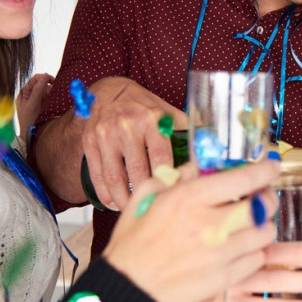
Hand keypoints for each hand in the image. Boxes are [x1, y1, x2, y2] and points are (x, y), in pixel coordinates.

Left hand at [17, 73, 53, 137]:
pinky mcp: (44, 105)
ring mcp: (38, 100)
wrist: (31, 136)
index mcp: (24, 94)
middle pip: (42, 84)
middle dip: (49, 86)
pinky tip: (54, 102)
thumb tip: (44, 76)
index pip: (34, 79)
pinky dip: (53, 98)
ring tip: (53, 100)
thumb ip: (37, 90)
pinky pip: (50, 97)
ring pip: (47, 91)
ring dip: (52, 93)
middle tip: (54, 91)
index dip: (43, 78)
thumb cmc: (29, 121)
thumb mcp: (32, 104)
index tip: (52, 81)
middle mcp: (30, 95)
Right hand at [80, 77, 186, 209]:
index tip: (173, 196)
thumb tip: (211, 150)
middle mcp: (127, 125)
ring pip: (115, 176)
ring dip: (123, 199)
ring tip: (132, 211)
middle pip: (137, 171)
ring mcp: (106, 134)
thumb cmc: (142, 106)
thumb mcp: (166, 111)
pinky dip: (105, 193)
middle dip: (145, 195)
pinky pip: (98, 174)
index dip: (167, 180)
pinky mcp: (90, 141)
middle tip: (153, 210)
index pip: (162, 156)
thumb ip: (186, 130)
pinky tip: (113, 203)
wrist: (108, 91)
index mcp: (152, 119)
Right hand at [103, 158, 277, 301]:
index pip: (243, 178)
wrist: (127, 287)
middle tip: (263, 198)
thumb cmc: (134, 242)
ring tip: (251, 226)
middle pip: (262, 206)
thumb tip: (199, 167)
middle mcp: (209, 223)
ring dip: (262, 227)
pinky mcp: (223, 277)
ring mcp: (219, 253)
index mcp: (189, 198)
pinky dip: (253, 252)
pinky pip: (255, 260)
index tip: (272, 167)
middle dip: (268, 199)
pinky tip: (241, 249)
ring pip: (264, 234)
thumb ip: (174, 177)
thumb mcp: (146, 197)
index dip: (265, 171)